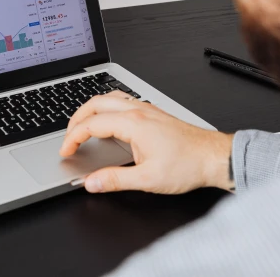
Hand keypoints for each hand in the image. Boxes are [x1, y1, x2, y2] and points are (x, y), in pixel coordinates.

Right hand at [59, 91, 233, 193]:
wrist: (213, 157)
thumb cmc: (187, 165)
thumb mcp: (148, 180)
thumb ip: (115, 180)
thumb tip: (91, 182)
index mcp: (133, 123)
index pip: (91, 124)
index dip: (73, 138)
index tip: (66, 151)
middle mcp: (138, 111)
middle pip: (96, 103)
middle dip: (76, 119)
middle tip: (67, 137)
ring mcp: (146, 109)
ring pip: (109, 98)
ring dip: (91, 110)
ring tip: (81, 125)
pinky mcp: (153, 113)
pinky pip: (122, 100)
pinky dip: (106, 108)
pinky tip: (108, 120)